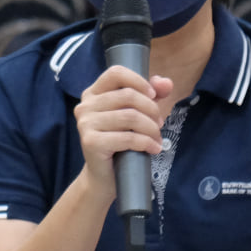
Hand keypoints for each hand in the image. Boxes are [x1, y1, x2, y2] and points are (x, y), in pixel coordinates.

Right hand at [72, 65, 173, 195]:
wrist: (104, 177)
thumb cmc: (120, 143)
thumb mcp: (137, 114)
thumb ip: (151, 95)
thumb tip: (166, 83)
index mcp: (93, 93)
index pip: (116, 73)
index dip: (139, 81)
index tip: (153, 96)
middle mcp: (85, 106)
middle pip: (128, 95)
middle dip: (151, 110)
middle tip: (159, 124)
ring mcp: (85, 124)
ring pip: (130, 116)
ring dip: (151, 128)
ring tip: (157, 139)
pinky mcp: (91, 142)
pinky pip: (127, 137)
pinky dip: (146, 142)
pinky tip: (153, 149)